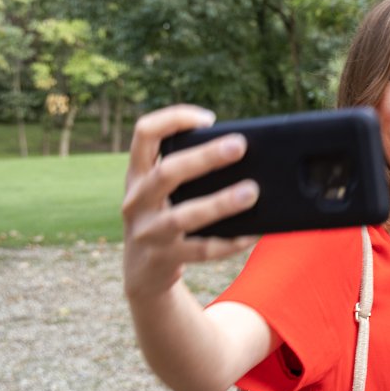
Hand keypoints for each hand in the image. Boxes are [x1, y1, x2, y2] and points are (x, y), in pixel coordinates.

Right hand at [122, 105, 258, 298]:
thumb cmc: (164, 215)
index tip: (208, 119)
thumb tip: (241, 151)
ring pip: (183, 216)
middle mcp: (136, 200)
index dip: (174, 119)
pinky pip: (202, 249)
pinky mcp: (164, 258)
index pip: (145, 133)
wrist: (142, 271)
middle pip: (167, 172)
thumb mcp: (161, 190)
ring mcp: (148, 232)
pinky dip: (230, 241)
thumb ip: (186, 170)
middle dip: (204, 157)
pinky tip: (253, 233)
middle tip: (240, 146)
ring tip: (251, 192)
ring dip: (220, 203)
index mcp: (138, 174)